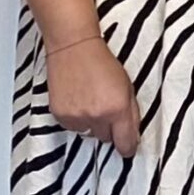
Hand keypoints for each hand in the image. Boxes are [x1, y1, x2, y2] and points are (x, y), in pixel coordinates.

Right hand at [48, 35, 139, 156]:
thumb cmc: (102, 64)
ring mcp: (77, 117)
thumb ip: (132, 115)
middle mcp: (97, 116)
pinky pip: (73, 127)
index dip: (127, 146)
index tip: (127, 146)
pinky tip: (78, 101)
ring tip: (90, 102)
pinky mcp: (60, 115)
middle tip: (106, 108)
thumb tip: (133, 137)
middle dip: (109, 128)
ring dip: (92, 124)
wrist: (73, 48)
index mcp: (118, 109)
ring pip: (89, 134)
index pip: (125, 143)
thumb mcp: (128, 88)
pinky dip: (77, 119)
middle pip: (107, 139)